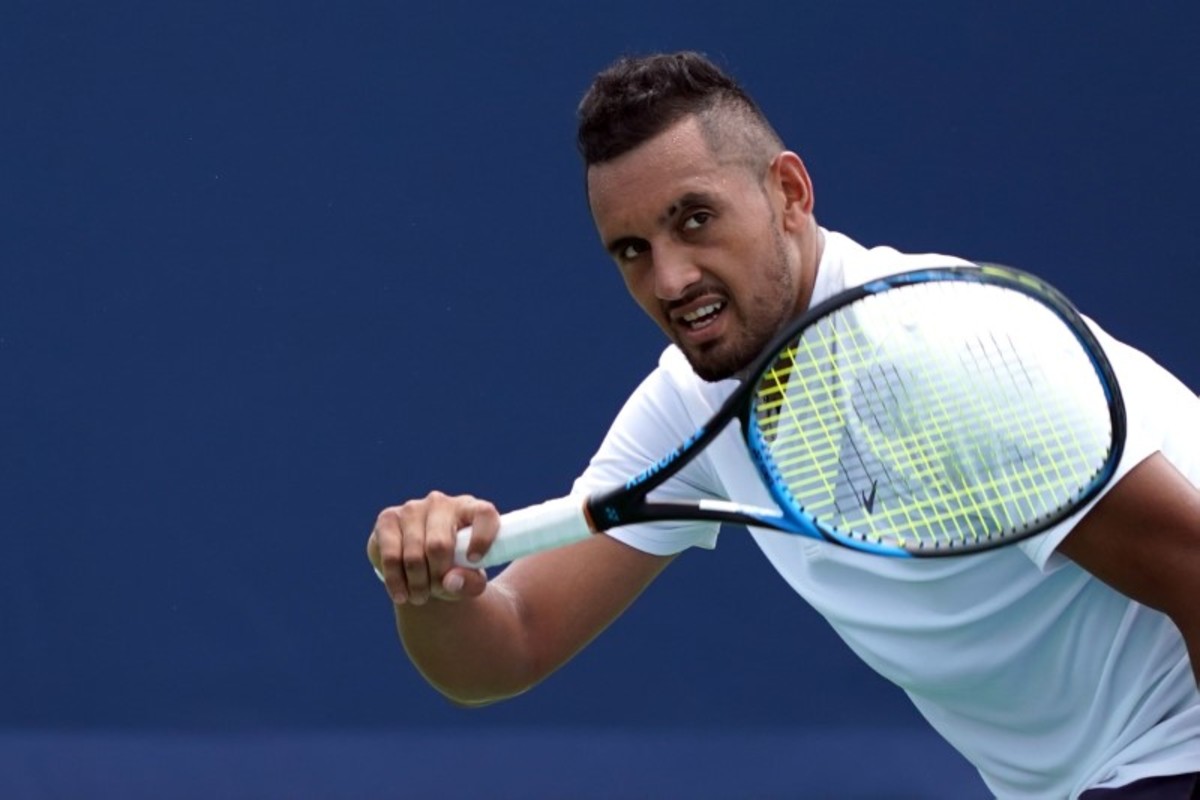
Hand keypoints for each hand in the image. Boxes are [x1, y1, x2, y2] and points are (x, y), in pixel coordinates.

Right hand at [367, 492, 499, 605]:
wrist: (421, 567)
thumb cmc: (454, 569)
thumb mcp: (472, 581)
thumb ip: (471, 583)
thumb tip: (450, 580)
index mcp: (472, 510)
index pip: (485, 514)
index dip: (482, 538)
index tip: (475, 561)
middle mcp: (442, 503)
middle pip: (439, 545)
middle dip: (437, 577)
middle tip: (438, 591)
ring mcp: (412, 508)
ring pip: (413, 555)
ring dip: (417, 584)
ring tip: (421, 597)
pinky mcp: (387, 519)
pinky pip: (390, 556)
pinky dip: (396, 582)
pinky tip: (401, 595)